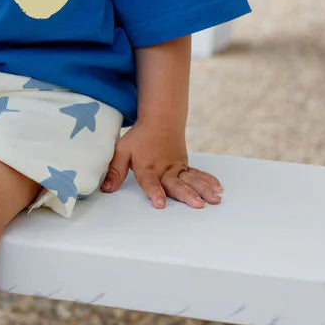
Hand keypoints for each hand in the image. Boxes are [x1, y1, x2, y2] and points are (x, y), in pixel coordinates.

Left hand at [99, 122, 222, 209]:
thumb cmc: (139, 138)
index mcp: (148, 168)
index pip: (150, 183)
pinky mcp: (185, 166)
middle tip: (197, 204)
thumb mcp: (122, 151)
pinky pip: (198, 174)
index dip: (155, 193)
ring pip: (191, 180)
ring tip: (214, 200)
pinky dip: (209, 181)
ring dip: (203, 190)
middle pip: (176, 184)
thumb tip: (105, 189)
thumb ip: (115, 171)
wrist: (160, 120)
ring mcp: (177, 168)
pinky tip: (218, 189)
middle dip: (187, 195)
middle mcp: (165, 170)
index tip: (160, 203)